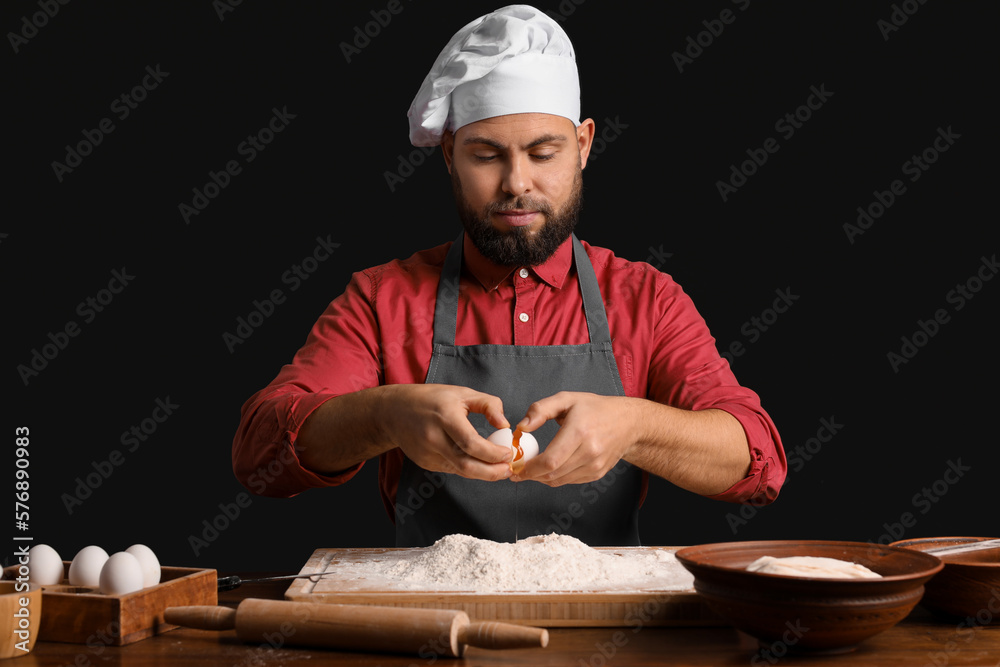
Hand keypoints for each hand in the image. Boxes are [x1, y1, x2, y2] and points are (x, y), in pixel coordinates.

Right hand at [380, 384, 512, 480]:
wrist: (394, 412)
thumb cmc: (431, 399)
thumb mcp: (462, 393)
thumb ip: (488, 405)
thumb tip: (505, 425)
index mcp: (444, 417)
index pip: (470, 443)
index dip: (492, 453)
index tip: (508, 453)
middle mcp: (434, 438)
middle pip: (466, 465)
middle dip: (491, 473)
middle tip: (508, 471)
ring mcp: (428, 454)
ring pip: (460, 471)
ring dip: (483, 473)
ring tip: (500, 469)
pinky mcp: (426, 463)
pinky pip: (452, 469)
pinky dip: (468, 469)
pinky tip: (480, 464)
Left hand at [511, 391, 637, 485]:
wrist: (628, 423)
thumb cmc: (595, 408)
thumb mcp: (566, 399)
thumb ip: (540, 410)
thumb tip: (521, 427)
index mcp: (580, 432)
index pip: (550, 460)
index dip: (530, 468)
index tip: (515, 467)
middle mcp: (589, 452)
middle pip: (552, 474)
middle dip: (531, 475)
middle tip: (517, 471)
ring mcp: (595, 466)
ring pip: (559, 481)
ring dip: (541, 478)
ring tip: (530, 469)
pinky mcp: (597, 474)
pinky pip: (569, 481)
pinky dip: (555, 478)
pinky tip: (548, 469)